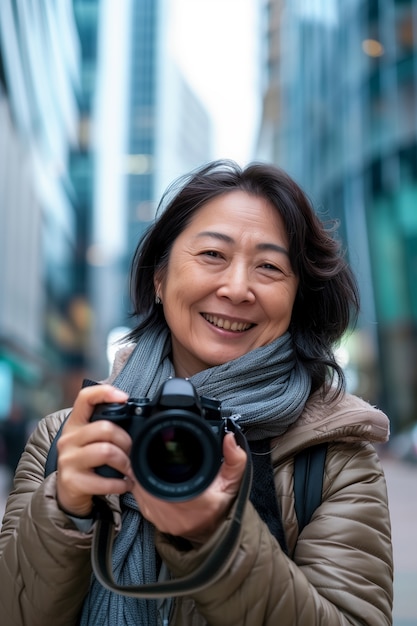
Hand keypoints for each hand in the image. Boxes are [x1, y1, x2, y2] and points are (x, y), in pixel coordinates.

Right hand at [56, 385, 133, 516]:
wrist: (68, 492)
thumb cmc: (87, 461)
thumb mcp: (90, 440)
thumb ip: (106, 427)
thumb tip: (137, 418)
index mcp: (75, 423)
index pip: (85, 398)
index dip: (104, 393)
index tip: (124, 397)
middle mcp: (69, 438)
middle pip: (105, 428)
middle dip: (126, 441)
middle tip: (132, 451)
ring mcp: (68, 460)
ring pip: (106, 451)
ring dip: (125, 463)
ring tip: (130, 469)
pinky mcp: (72, 481)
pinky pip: (104, 481)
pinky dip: (120, 484)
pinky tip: (124, 484)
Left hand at [129, 432, 246, 544]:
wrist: (214, 532)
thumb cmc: (222, 506)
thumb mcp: (233, 481)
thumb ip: (235, 460)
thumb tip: (229, 438)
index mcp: (194, 501)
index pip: (163, 481)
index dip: (154, 463)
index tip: (155, 451)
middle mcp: (174, 513)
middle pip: (147, 482)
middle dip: (146, 464)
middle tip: (150, 450)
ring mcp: (161, 518)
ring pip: (140, 489)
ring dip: (143, 475)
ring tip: (148, 460)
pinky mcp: (154, 520)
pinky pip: (141, 498)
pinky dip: (143, 486)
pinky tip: (150, 477)